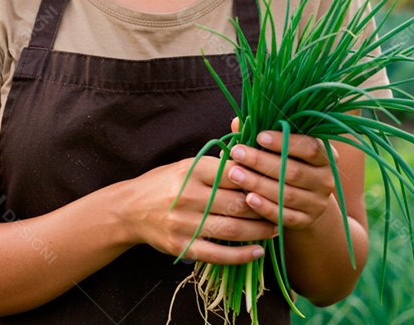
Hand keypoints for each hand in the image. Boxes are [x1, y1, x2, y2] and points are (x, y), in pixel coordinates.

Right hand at [119, 156, 278, 265]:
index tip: (278, 181)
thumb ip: (217, 164)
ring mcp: (184, 222)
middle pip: (237, 203)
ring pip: (232, 229)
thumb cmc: (164, 183)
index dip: (259, 178)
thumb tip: (254, 158)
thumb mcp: (187, 165)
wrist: (129, 209)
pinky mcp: (181, 245)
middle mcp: (188, 195)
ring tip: (276, 229)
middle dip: (265, 207)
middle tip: (284, 208)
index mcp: (191, 170)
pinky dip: (240, 255)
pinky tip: (257, 252)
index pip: (234, 173)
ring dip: (259, 231)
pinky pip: (217, 253)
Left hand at [226, 119, 339, 230]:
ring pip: (287, 194)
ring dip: (258, 183)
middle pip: (293, 171)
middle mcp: (325, 179)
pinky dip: (266, 207)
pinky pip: (285, 216)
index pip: (309, 147)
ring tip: (233, 173)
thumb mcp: (281, 148)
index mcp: (325, 156)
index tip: (258, 136)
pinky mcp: (306, 221)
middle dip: (261, 161)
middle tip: (236, 152)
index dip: (284, 141)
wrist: (304, 200)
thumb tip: (237, 122)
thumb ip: (262, 135)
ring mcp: (317, 203)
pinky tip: (248, 199)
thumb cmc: (287, 164)